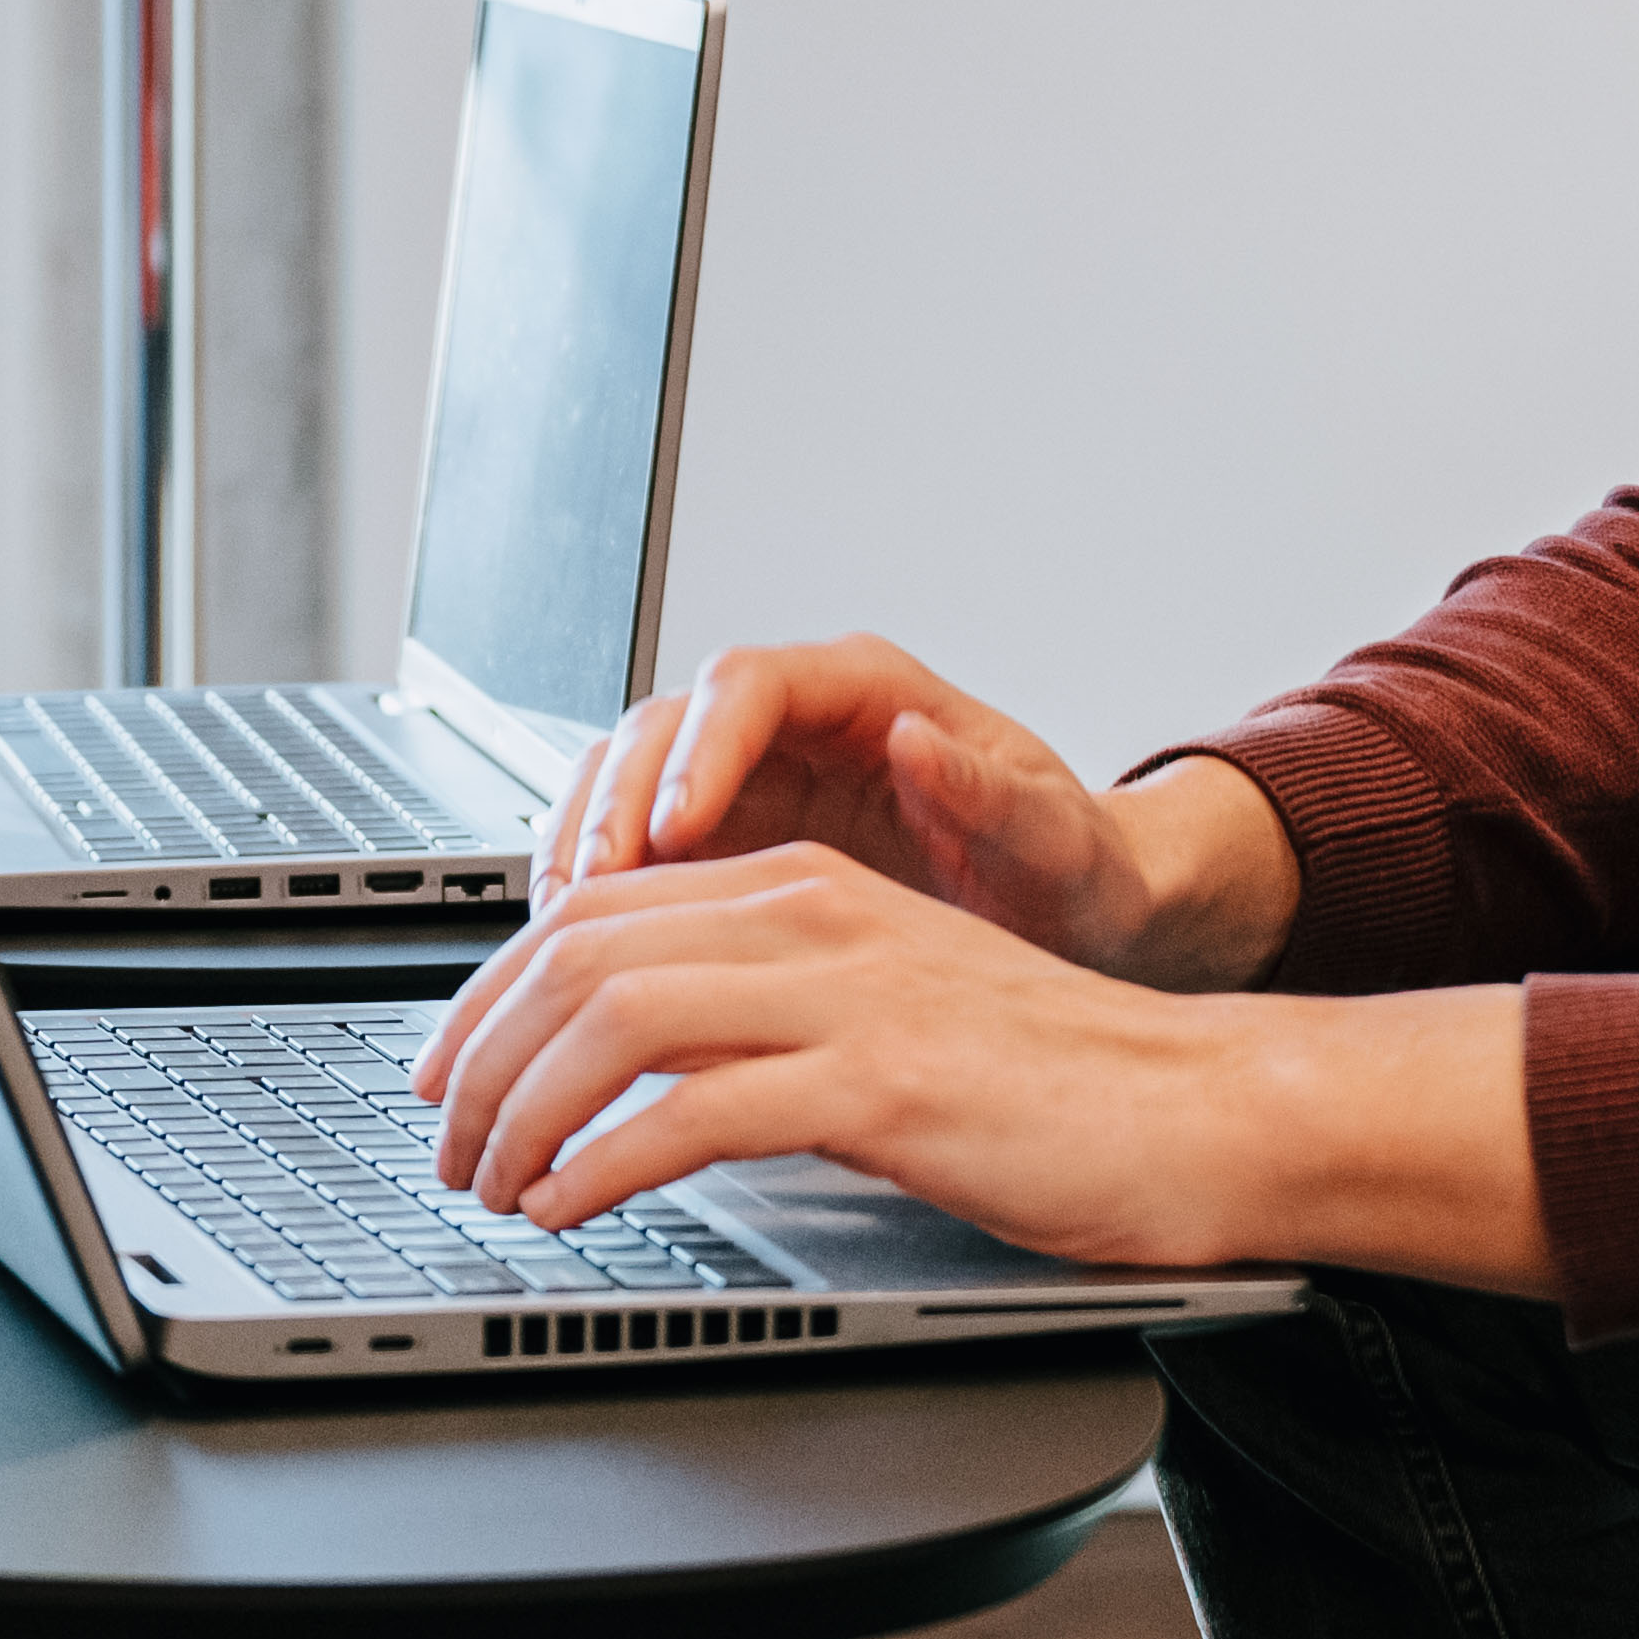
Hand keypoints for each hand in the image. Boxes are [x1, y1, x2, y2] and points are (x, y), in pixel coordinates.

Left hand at [406, 852, 1547, 1292]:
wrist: (1206, 1106)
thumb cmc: (1062, 1081)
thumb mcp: (890, 1010)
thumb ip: (776, 1011)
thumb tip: (656, 1064)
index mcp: (811, 892)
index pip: (597, 912)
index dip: (494, 990)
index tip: (450, 1066)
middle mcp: (817, 920)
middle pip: (579, 957)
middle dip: (482, 1053)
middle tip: (443, 1138)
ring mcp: (848, 997)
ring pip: (616, 1021)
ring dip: (524, 1110)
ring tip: (493, 1185)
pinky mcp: (883, 1085)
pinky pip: (693, 1112)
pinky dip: (605, 1162)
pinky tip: (571, 1207)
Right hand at [547, 636, 1283, 986]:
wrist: (1068, 918)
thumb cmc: (1067, 865)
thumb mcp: (1052, 834)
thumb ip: (988, 791)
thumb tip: (921, 742)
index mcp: (866, 690)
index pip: (748, 684)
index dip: (701, 750)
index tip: (679, 823)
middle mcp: (792, 722)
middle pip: (662, 727)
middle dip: (615, 804)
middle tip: (592, 889)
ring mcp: (749, 779)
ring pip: (625, 783)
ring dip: (587, 848)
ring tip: (569, 929)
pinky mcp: (724, 843)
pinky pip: (631, 849)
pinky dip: (600, 895)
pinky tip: (586, 954)